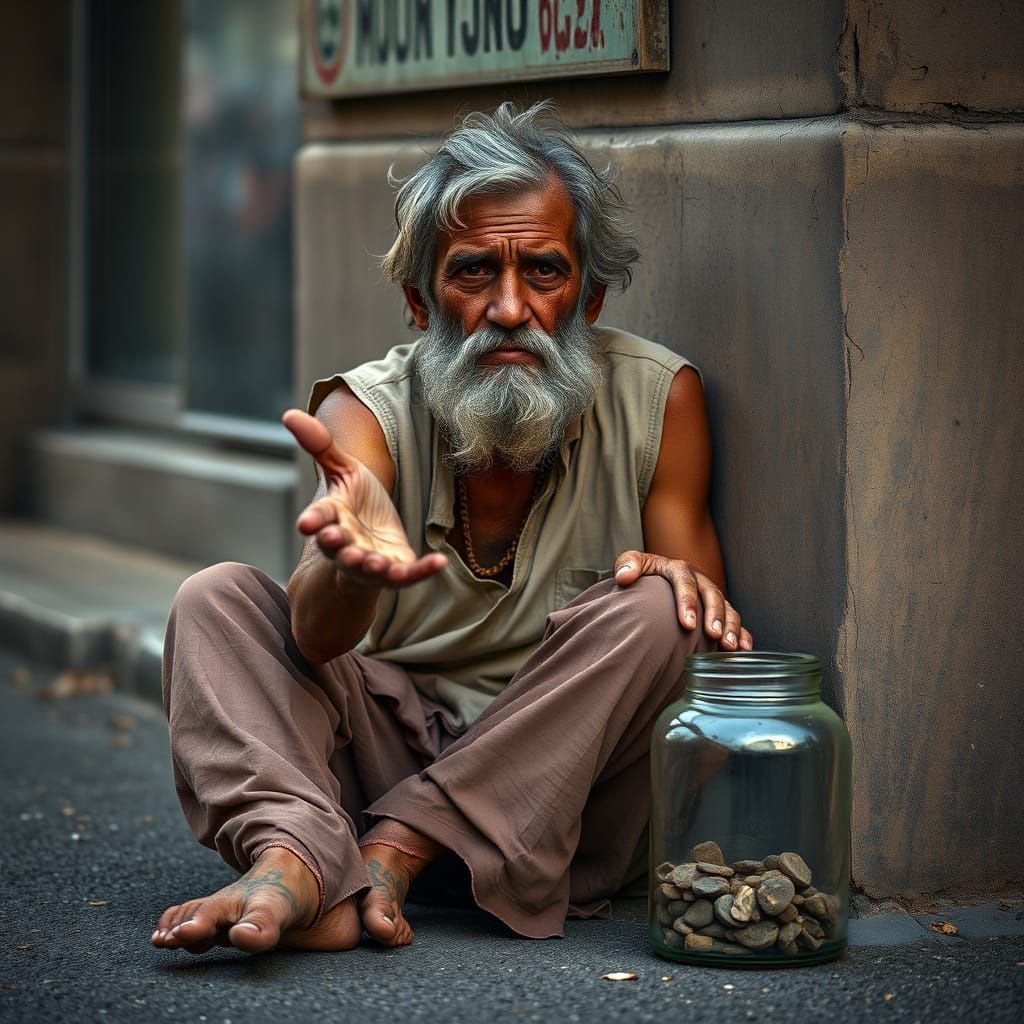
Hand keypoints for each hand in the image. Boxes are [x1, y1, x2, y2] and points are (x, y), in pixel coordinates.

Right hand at [283, 409, 446, 588]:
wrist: (374, 534)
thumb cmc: (355, 503)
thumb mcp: (343, 469)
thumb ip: (321, 446)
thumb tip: (290, 413)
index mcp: (333, 518)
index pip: (321, 517)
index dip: (314, 520)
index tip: (305, 523)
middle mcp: (348, 544)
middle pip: (339, 548)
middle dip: (338, 546)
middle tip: (336, 540)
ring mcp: (371, 562)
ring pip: (368, 568)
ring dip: (371, 566)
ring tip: (375, 562)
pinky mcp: (397, 571)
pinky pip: (410, 575)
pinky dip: (423, 571)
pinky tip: (439, 562)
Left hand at [613, 550, 752, 649]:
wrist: (654, 580)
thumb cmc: (643, 574)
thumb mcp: (633, 563)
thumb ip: (627, 565)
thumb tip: (625, 576)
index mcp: (677, 569)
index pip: (685, 581)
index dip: (688, 601)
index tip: (687, 624)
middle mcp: (698, 580)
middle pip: (712, 594)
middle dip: (715, 615)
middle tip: (714, 635)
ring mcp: (710, 595)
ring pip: (727, 608)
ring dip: (731, 626)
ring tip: (730, 646)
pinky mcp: (719, 609)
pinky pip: (735, 620)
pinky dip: (741, 633)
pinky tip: (743, 649)